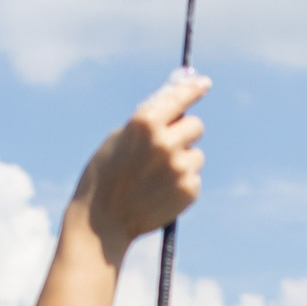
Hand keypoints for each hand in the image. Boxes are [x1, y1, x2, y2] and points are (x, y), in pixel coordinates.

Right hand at [73, 73, 206, 256]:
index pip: (179, 96)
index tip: (204, 84)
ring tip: (156, 177)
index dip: (193, 88)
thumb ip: (148, 121)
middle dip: (184, 133)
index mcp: (144, 122)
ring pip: (196, 155)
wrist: (102, 222)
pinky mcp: (189, 190)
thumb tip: (177, 104)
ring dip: (183, 161)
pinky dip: (181, 183)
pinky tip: (159, 193)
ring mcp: (179, 167)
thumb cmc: (105, 175)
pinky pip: (193, 178)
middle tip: (168, 146)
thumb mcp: (120, 138)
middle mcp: (165, 142)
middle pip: (195, 126)